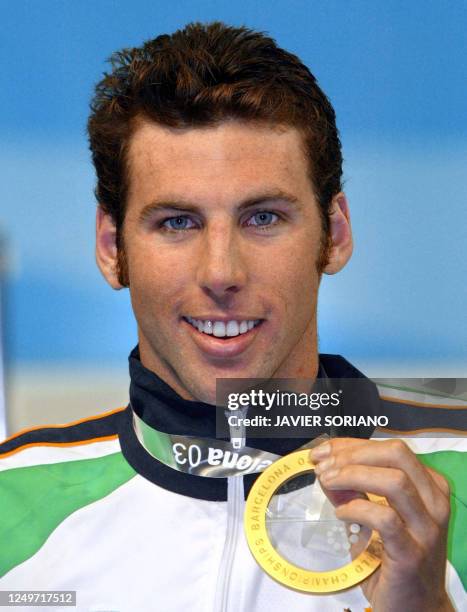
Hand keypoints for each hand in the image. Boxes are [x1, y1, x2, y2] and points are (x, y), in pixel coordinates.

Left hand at [310, 438, 453, 611]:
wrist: (418, 608)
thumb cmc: (394, 558)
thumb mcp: (373, 518)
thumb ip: (352, 492)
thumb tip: (324, 469)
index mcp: (428, 487)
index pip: (391, 449)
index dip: (352, 444)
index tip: (322, 451)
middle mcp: (433, 502)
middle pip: (396, 454)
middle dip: (353, 454)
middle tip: (323, 465)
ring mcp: (426, 528)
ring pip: (394, 481)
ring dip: (353, 475)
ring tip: (327, 483)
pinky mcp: (412, 553)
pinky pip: (385, 519)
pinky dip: (357, 509)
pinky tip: (341, 514)